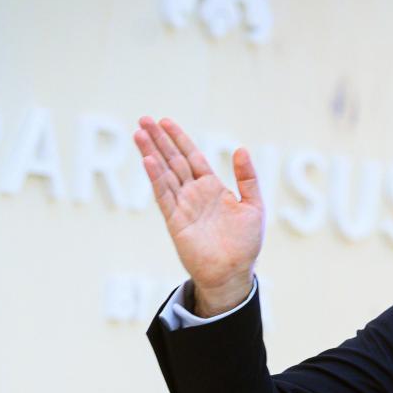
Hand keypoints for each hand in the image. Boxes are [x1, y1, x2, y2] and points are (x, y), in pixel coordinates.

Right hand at [133, 116, 262, 316]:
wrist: (234, 273)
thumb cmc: (245, 244)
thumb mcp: (253, 206)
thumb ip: (247, 178)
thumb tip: (240, 149)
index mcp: (212, 188)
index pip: (192, 157)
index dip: (179, 139)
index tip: (165, 122)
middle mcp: (194, 194)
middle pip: (173, 160)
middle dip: (159, 140)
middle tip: (143, 119)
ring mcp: (183, 206)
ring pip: (164, 174)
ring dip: (151, 153)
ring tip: (139, 133)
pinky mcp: (176, 221)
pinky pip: (164, 195)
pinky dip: (156, 178)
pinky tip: (147, 160)